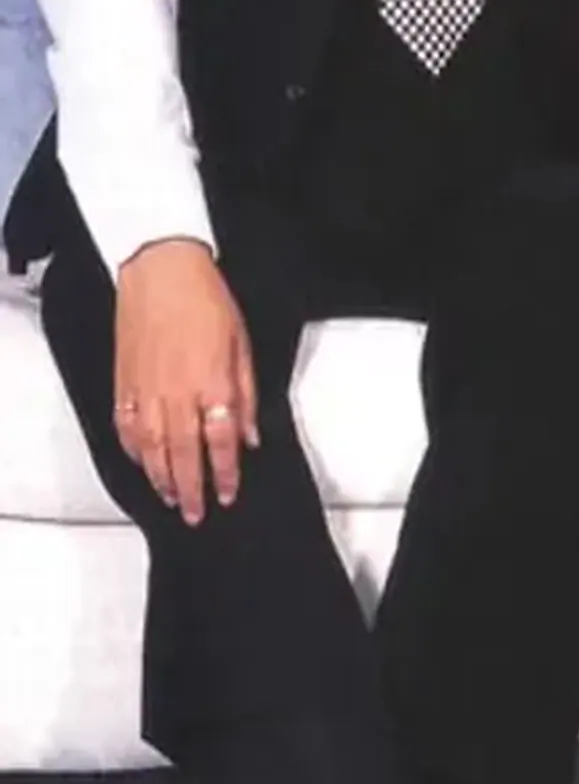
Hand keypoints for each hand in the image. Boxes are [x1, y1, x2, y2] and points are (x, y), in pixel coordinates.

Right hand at [114, 239, 257, 525]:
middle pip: (183, 455)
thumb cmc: (206, 299)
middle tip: (198, 514)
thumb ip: (245, 393)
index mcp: (212, 383)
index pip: (220, 442)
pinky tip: (143, 464)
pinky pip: (127, 428)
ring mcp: (146, 390)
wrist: (160, 269)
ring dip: (162, 479)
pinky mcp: (124, 383)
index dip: (226, 473)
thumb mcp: (241, 342)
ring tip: (172, 499)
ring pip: (152, 449)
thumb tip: (249, 435)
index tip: (229, 493)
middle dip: (193, 489)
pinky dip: (135, 451)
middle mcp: (177, 394)